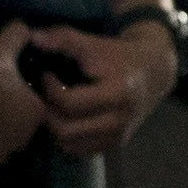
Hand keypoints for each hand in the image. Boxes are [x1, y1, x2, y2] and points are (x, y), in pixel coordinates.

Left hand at [25, 20, 175, 157]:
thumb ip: (64, 39)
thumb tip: (33, 37)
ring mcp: (118, 136)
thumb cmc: (120, 56)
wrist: (153, 73)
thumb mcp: (94, 44)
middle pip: (66, 129)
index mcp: (117, 93)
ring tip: (53, 108)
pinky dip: (67, 138)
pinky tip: (66, 119)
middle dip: (48, 113)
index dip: (50, 90)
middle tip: (44, 97)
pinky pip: (80, 150)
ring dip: (54, 127)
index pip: (69, 103)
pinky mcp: (115, 144)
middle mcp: (119, 120)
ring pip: (70, 144)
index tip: (46, 76)